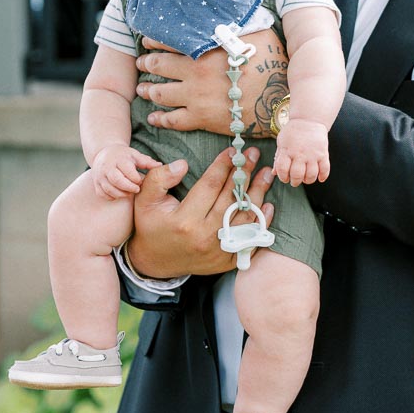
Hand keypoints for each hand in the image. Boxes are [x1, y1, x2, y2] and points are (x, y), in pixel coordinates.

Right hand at [90, 143, 155, 198]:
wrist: (104, 154)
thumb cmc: (124, 156)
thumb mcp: (135, 156)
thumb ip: (147, 162)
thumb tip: (159, 165)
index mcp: (118, 159)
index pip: (127, 170)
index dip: (136, 178)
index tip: (141, 181)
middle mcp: (107, 167)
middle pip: (116, 180)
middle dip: (129, 187)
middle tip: (137, 189)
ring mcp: (100, 176)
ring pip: (109, 189)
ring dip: (121, 194)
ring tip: (129, 193)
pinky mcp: (96, 184)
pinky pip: (102, 194)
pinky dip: (112, 197)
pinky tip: (119, 194)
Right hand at [129, 146, 274, 277]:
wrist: (154, 262)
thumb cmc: (150, 226)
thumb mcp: (144, 200)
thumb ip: (159, 178)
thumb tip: (183, 164)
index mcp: (185, 220)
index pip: (210, 185)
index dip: (223, 165)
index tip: (232, 150)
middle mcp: (204, 237)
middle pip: (232, 199)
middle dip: (244, 173)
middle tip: (253, 154)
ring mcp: (218, 251)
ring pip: (245, 218)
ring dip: (258, 193)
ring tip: (266, 173)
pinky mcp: (227, 261)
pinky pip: (250, 240)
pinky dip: (262, 222)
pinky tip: (268, 205)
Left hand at [135, 30, 287, 136]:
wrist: (279, 98)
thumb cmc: (272, 62)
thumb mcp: (257, 31)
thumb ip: (236, 22)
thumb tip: (226, 10)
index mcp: (205, 48)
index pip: (169, 40)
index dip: (154, 41)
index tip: (146, 41)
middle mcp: (194, 72)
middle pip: (159, 66)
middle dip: (146, 63)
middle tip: (140, 63)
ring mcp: (196, 97)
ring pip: (161, 93)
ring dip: (148, 90)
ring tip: (142, 88)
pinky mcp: (202, 119)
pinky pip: (173, 120)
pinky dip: (160, 118)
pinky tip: (153, 117)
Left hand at [273, 118, 329, 185]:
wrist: (309, 119)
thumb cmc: (294, 131)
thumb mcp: (282, 142)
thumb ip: (278, 158)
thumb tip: (274, 173)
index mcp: (287, 150)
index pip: (283, 169)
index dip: (283, 177)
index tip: (285, 177)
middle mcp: (300, 153)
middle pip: (297, 175)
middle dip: (295, 181)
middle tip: (295, 181)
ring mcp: (313, 154)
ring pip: (311, 174)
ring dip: (308, 180)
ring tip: (306, 179)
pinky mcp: (323, 153)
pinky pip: (325, 169)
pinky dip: (323, 176)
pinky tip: (319, 178)